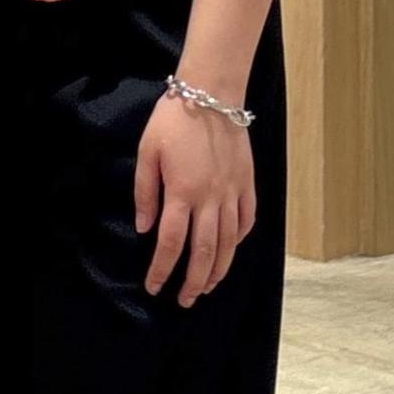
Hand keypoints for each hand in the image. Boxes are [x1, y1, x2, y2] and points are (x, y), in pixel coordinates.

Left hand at [134, 89, 255, 306]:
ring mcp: (232, 192)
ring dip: (218, 269)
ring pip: (229, 243)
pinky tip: (230, 250)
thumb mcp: (147, 153)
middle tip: (185, 300)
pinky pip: (246, 220)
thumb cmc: (173, 120)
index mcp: (181, 193)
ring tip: (208, 287)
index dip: (162, 270)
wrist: (212, 93)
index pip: (171, 244)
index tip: (155, 288)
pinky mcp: (248, 183)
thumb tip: (145, 229)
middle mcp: (210, 199)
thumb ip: (145, 193)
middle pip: (204, 252)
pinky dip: (239, 240)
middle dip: (193, 281)